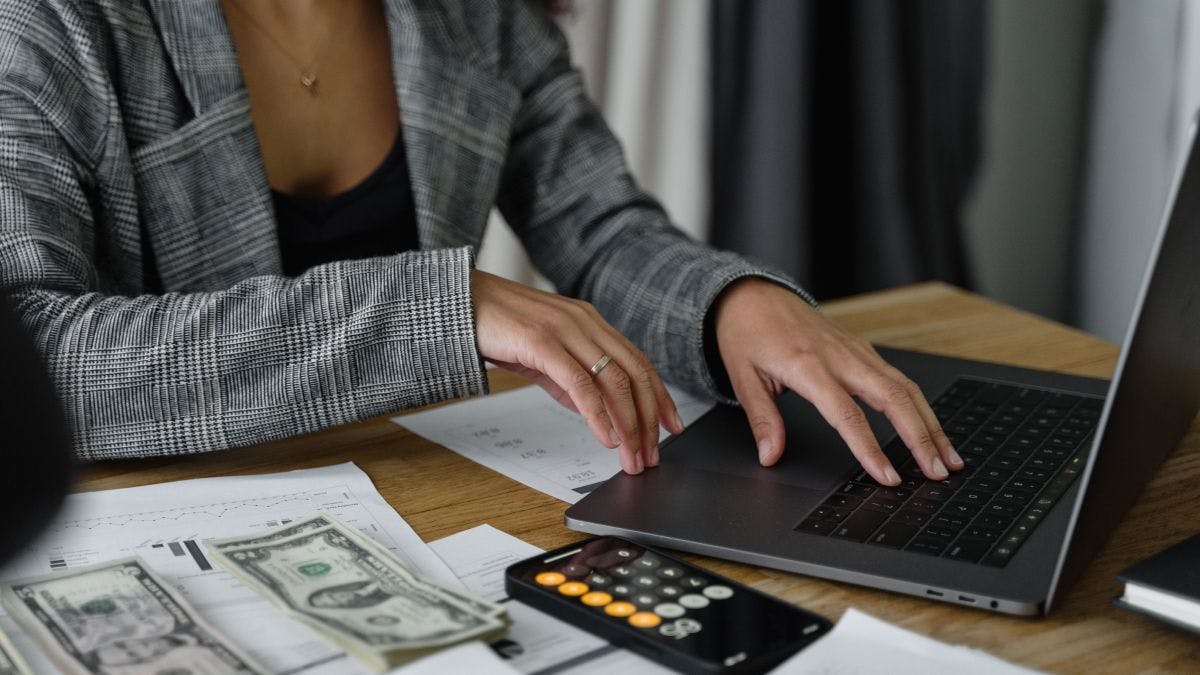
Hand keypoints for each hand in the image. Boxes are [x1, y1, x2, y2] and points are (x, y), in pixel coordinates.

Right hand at [471, 270, 683, 473]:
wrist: (457, 302)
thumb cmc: (497, 325)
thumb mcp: (543, 354)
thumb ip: (570, 379)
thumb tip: (594, 410)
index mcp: (590, 322)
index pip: (638, 361)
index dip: (659, 396)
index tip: (672, 426)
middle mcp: (585, 322)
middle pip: (634, 373)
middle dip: (649, 418)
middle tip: (653, 453)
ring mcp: (565, 330)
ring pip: (613, 380)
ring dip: (629, 423)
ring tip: (632, 455)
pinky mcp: (542, 342)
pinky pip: (580, 383)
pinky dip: (598, 414)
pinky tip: (605, 437)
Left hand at [713, 278, 960, 484]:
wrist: (753, 294)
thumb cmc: (746, 332)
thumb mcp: (742, 377)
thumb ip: (762, 420)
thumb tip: (770, 456)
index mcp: (807, 366)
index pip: (846, 415)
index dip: (869, 449)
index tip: (887, 477)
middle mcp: (840, 356)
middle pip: (893, 399)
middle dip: (921, 438)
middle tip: (937, 472)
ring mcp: (856, 350)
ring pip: (905, 387)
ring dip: (931, 424)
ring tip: (948, 458)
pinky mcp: (862, 348)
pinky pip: (898, 378)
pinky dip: (919, 405)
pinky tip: (930, 426)